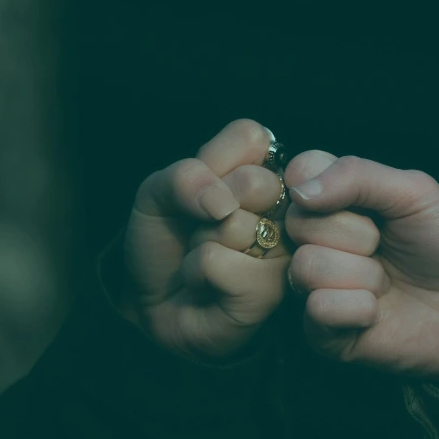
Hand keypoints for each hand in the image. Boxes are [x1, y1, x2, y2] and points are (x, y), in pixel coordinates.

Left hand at [120, 120, 290, 362]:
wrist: (150, 300)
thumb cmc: (165, 241)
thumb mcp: (157, 193)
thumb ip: (184, 177)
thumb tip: (221, 201)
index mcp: (268, 173)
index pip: (253, 137)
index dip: (211, 162)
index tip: (202, 190)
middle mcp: (288, 211)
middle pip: (254, 182)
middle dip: (207, 206)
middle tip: (203, 226)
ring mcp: (286, 253)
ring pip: (235, 225)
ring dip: (199, 243)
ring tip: (204, 257)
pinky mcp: (271, 292)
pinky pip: (219, 263)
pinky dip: (196, 272)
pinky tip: (206, 285)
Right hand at [284, 151, 438, 384]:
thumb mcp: (417, 193)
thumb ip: (357, 176)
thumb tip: (300, 188)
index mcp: (340, 202)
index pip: (298, 175)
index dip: (324, 185)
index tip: (365, 201)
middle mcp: (324, 243)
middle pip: (298, 223)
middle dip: (355, 233)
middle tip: (386, 245)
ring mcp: (323, 288)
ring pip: (306, 267)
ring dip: (361, 274)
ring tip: (388, 283)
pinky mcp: (328, 335)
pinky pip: (317, 310)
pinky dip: (355, 309)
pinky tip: (379, 313)